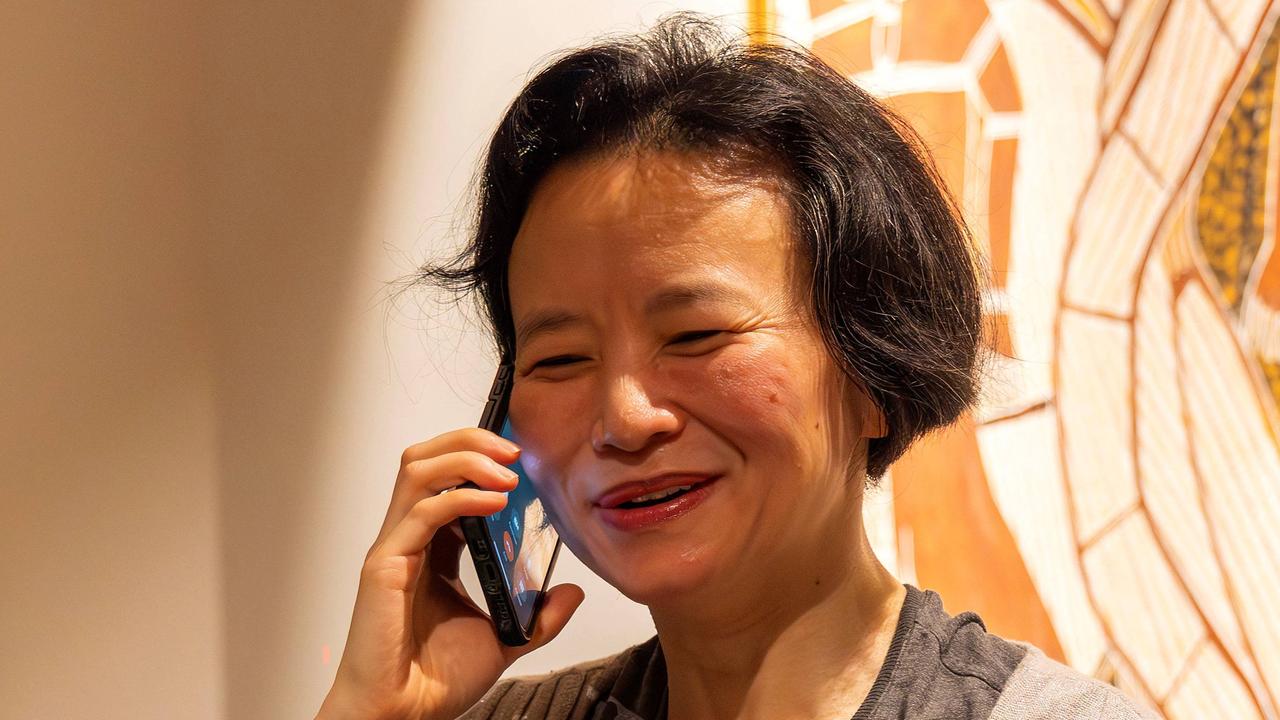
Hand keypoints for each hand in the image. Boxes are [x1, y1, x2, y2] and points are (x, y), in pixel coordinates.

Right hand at [317, 428, 584, 719]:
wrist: (404, 717)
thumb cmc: (434, 680)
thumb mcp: (505, 639)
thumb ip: (539, 616)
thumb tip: (573, 591)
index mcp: (431, 548)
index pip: (447, 477)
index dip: (480, 457)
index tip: (522, 456)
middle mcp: (408, 539)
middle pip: (425, 458)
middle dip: (470, 441)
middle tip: (515, 450)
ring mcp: (394, 548)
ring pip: (416, 471)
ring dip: (465, 458)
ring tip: (507, 471)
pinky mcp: (384, 567)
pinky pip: (422, 513)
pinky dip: (460, 497)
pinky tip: (496, 503)